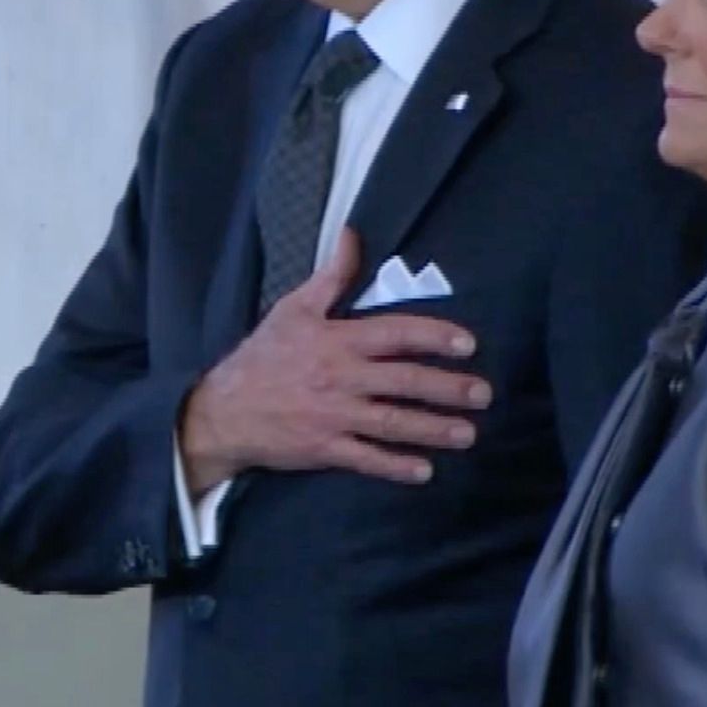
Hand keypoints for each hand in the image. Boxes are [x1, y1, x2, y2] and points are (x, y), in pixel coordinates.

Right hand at [179, 228, 488, 490]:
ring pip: (393, 423)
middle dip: (448, 388)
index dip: (434, 337)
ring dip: (433, 429)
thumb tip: (353, 235)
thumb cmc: (264, 356)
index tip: (468, 344)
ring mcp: (334, 415)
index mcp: (337, 340)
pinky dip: (396, 466)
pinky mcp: (325, 448)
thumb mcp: (294, 309)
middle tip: (484, 394)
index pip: (395, 334)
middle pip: (404, 381)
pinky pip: (367, 458)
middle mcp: (341, 377)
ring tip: (468, 433)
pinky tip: (425, 471)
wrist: (223, 410)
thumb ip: (331, 275)